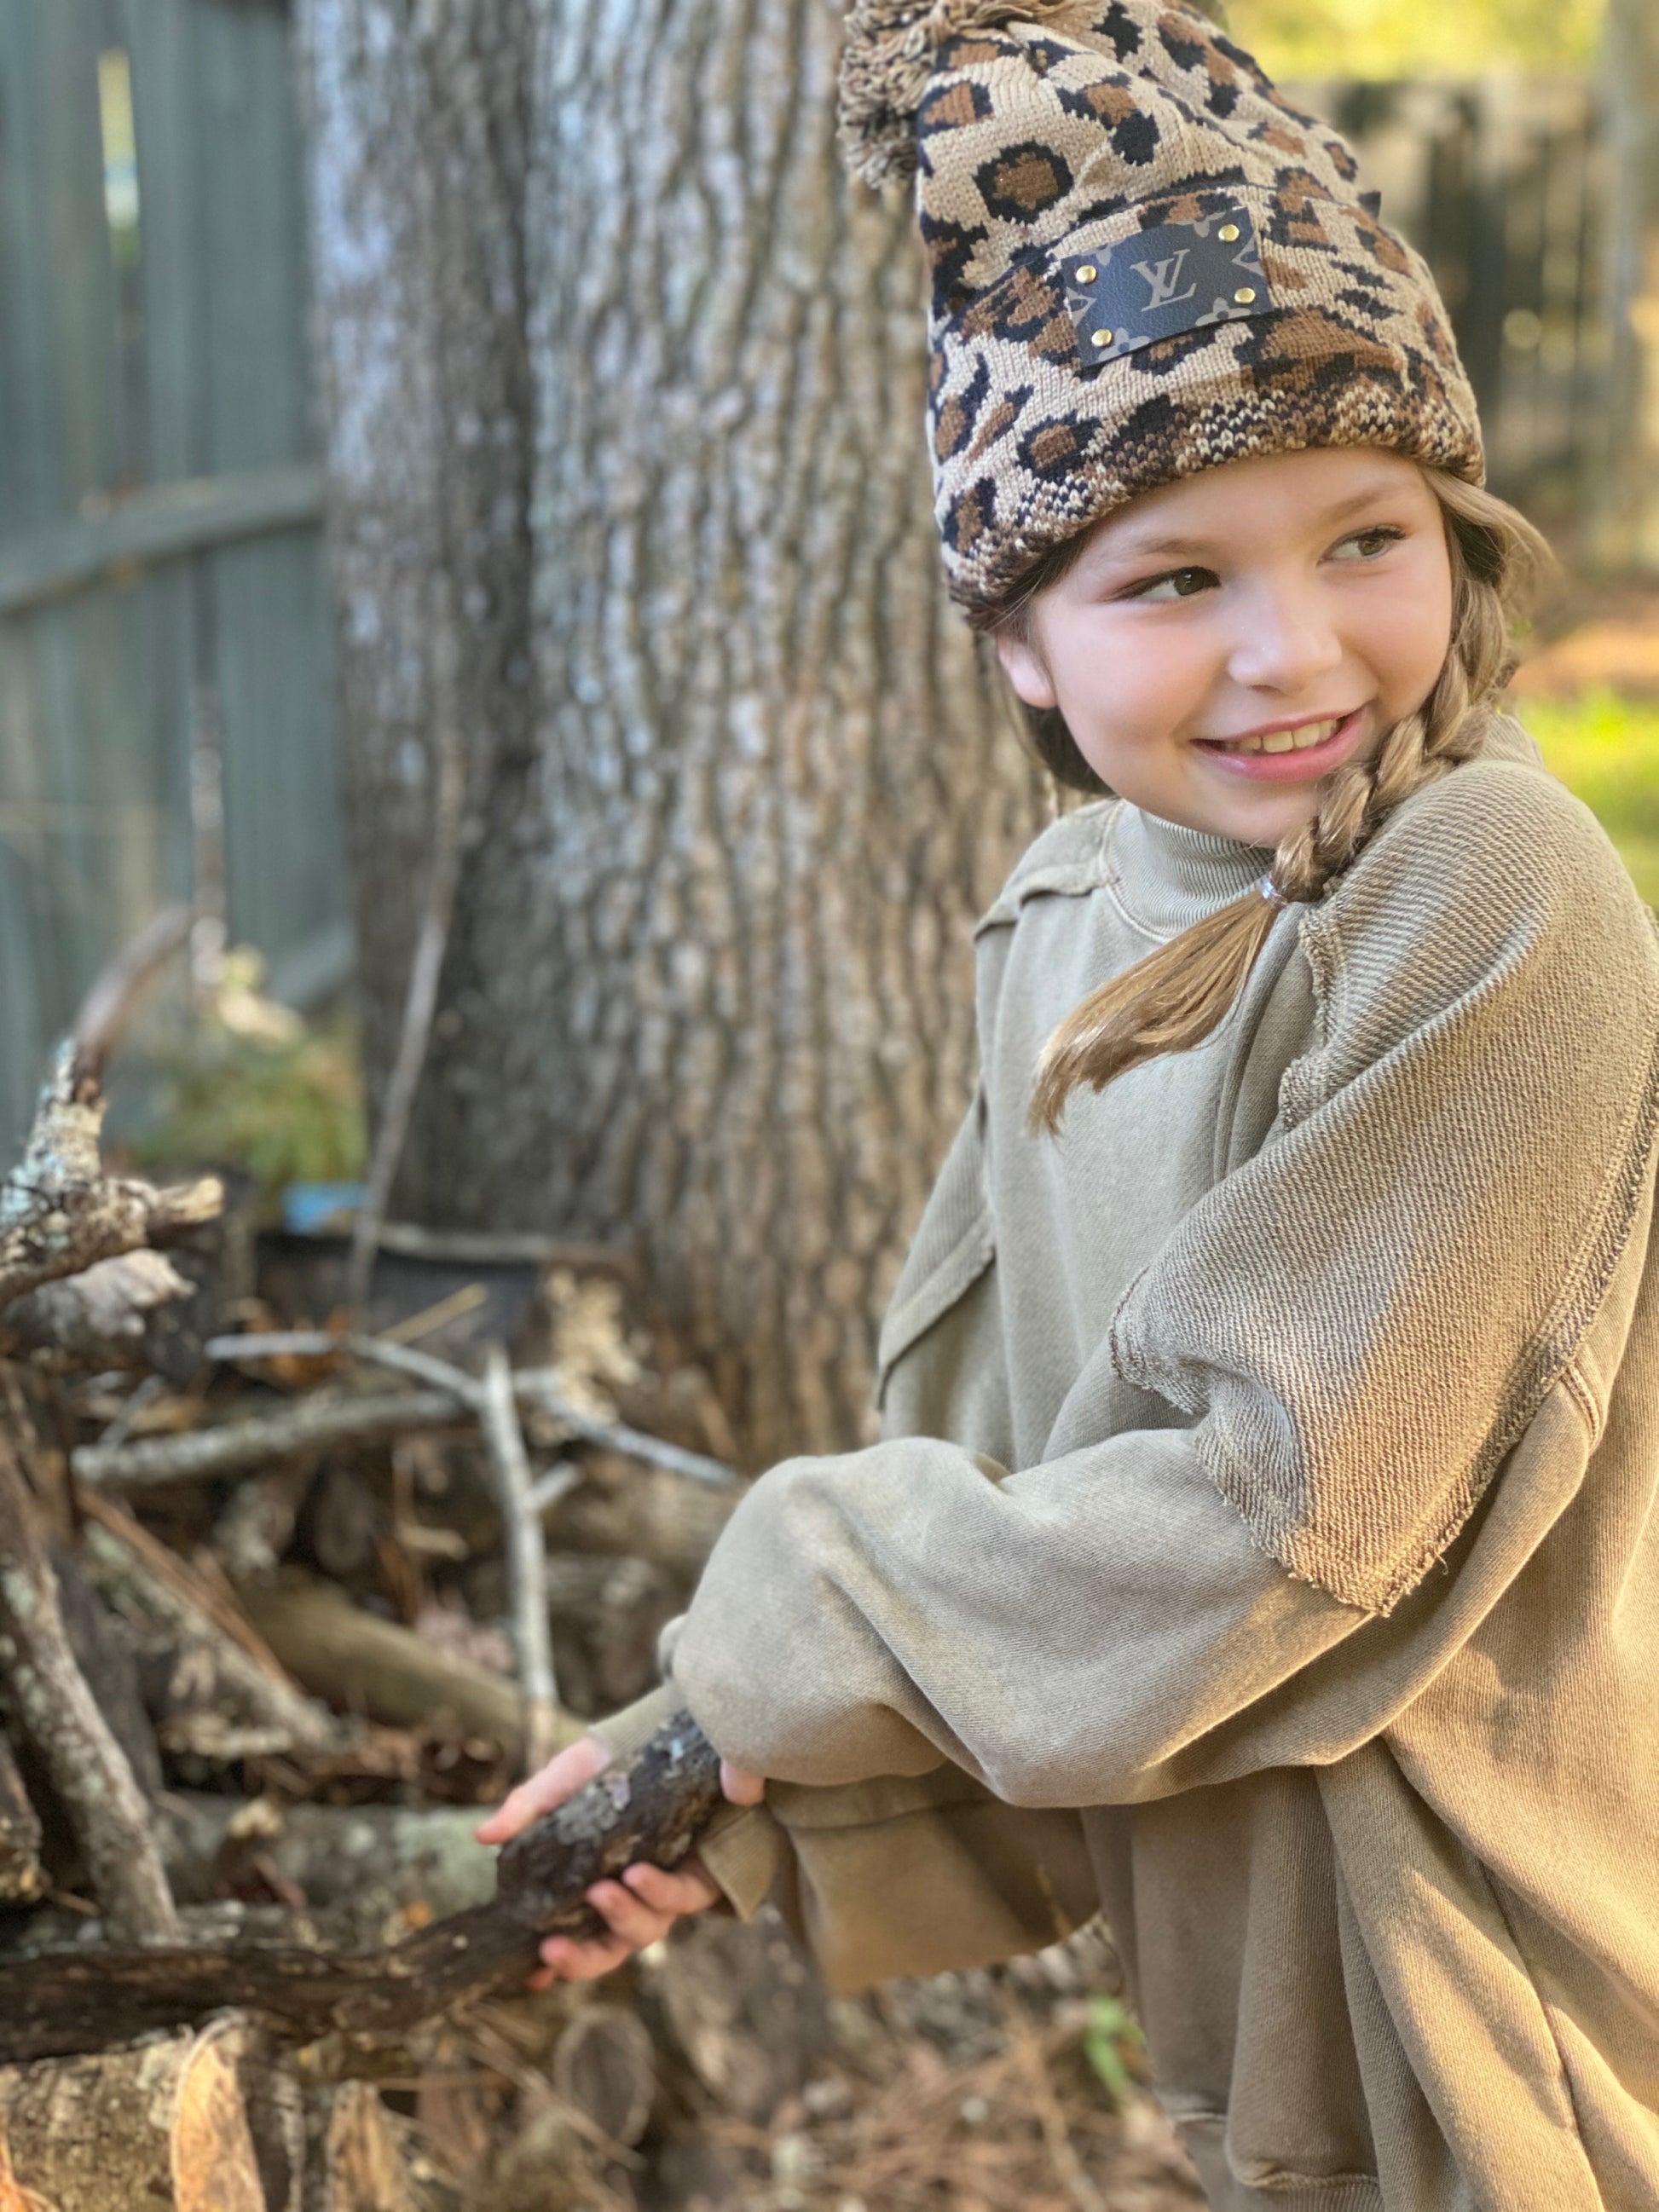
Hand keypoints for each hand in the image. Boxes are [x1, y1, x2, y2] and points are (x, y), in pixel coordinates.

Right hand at [474, 1732, 764, 1986]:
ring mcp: (663, 1892)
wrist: (672, 1735)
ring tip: (602, 1890)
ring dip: (621, 1917)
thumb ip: (527, 1809)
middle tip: (552, 1950)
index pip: (575, 1940)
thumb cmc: (611, 1764)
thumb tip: (482, 1837)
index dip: (559, 1963)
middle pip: (608, 1951)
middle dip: (581, 1961)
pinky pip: (680, 1898)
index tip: (533, 1973)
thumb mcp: (563, 1782)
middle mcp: (628, 1897)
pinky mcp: (697, 1876)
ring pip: (645, 1932)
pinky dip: (658, 1891)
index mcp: (592, 1886)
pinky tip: (638, 1874)